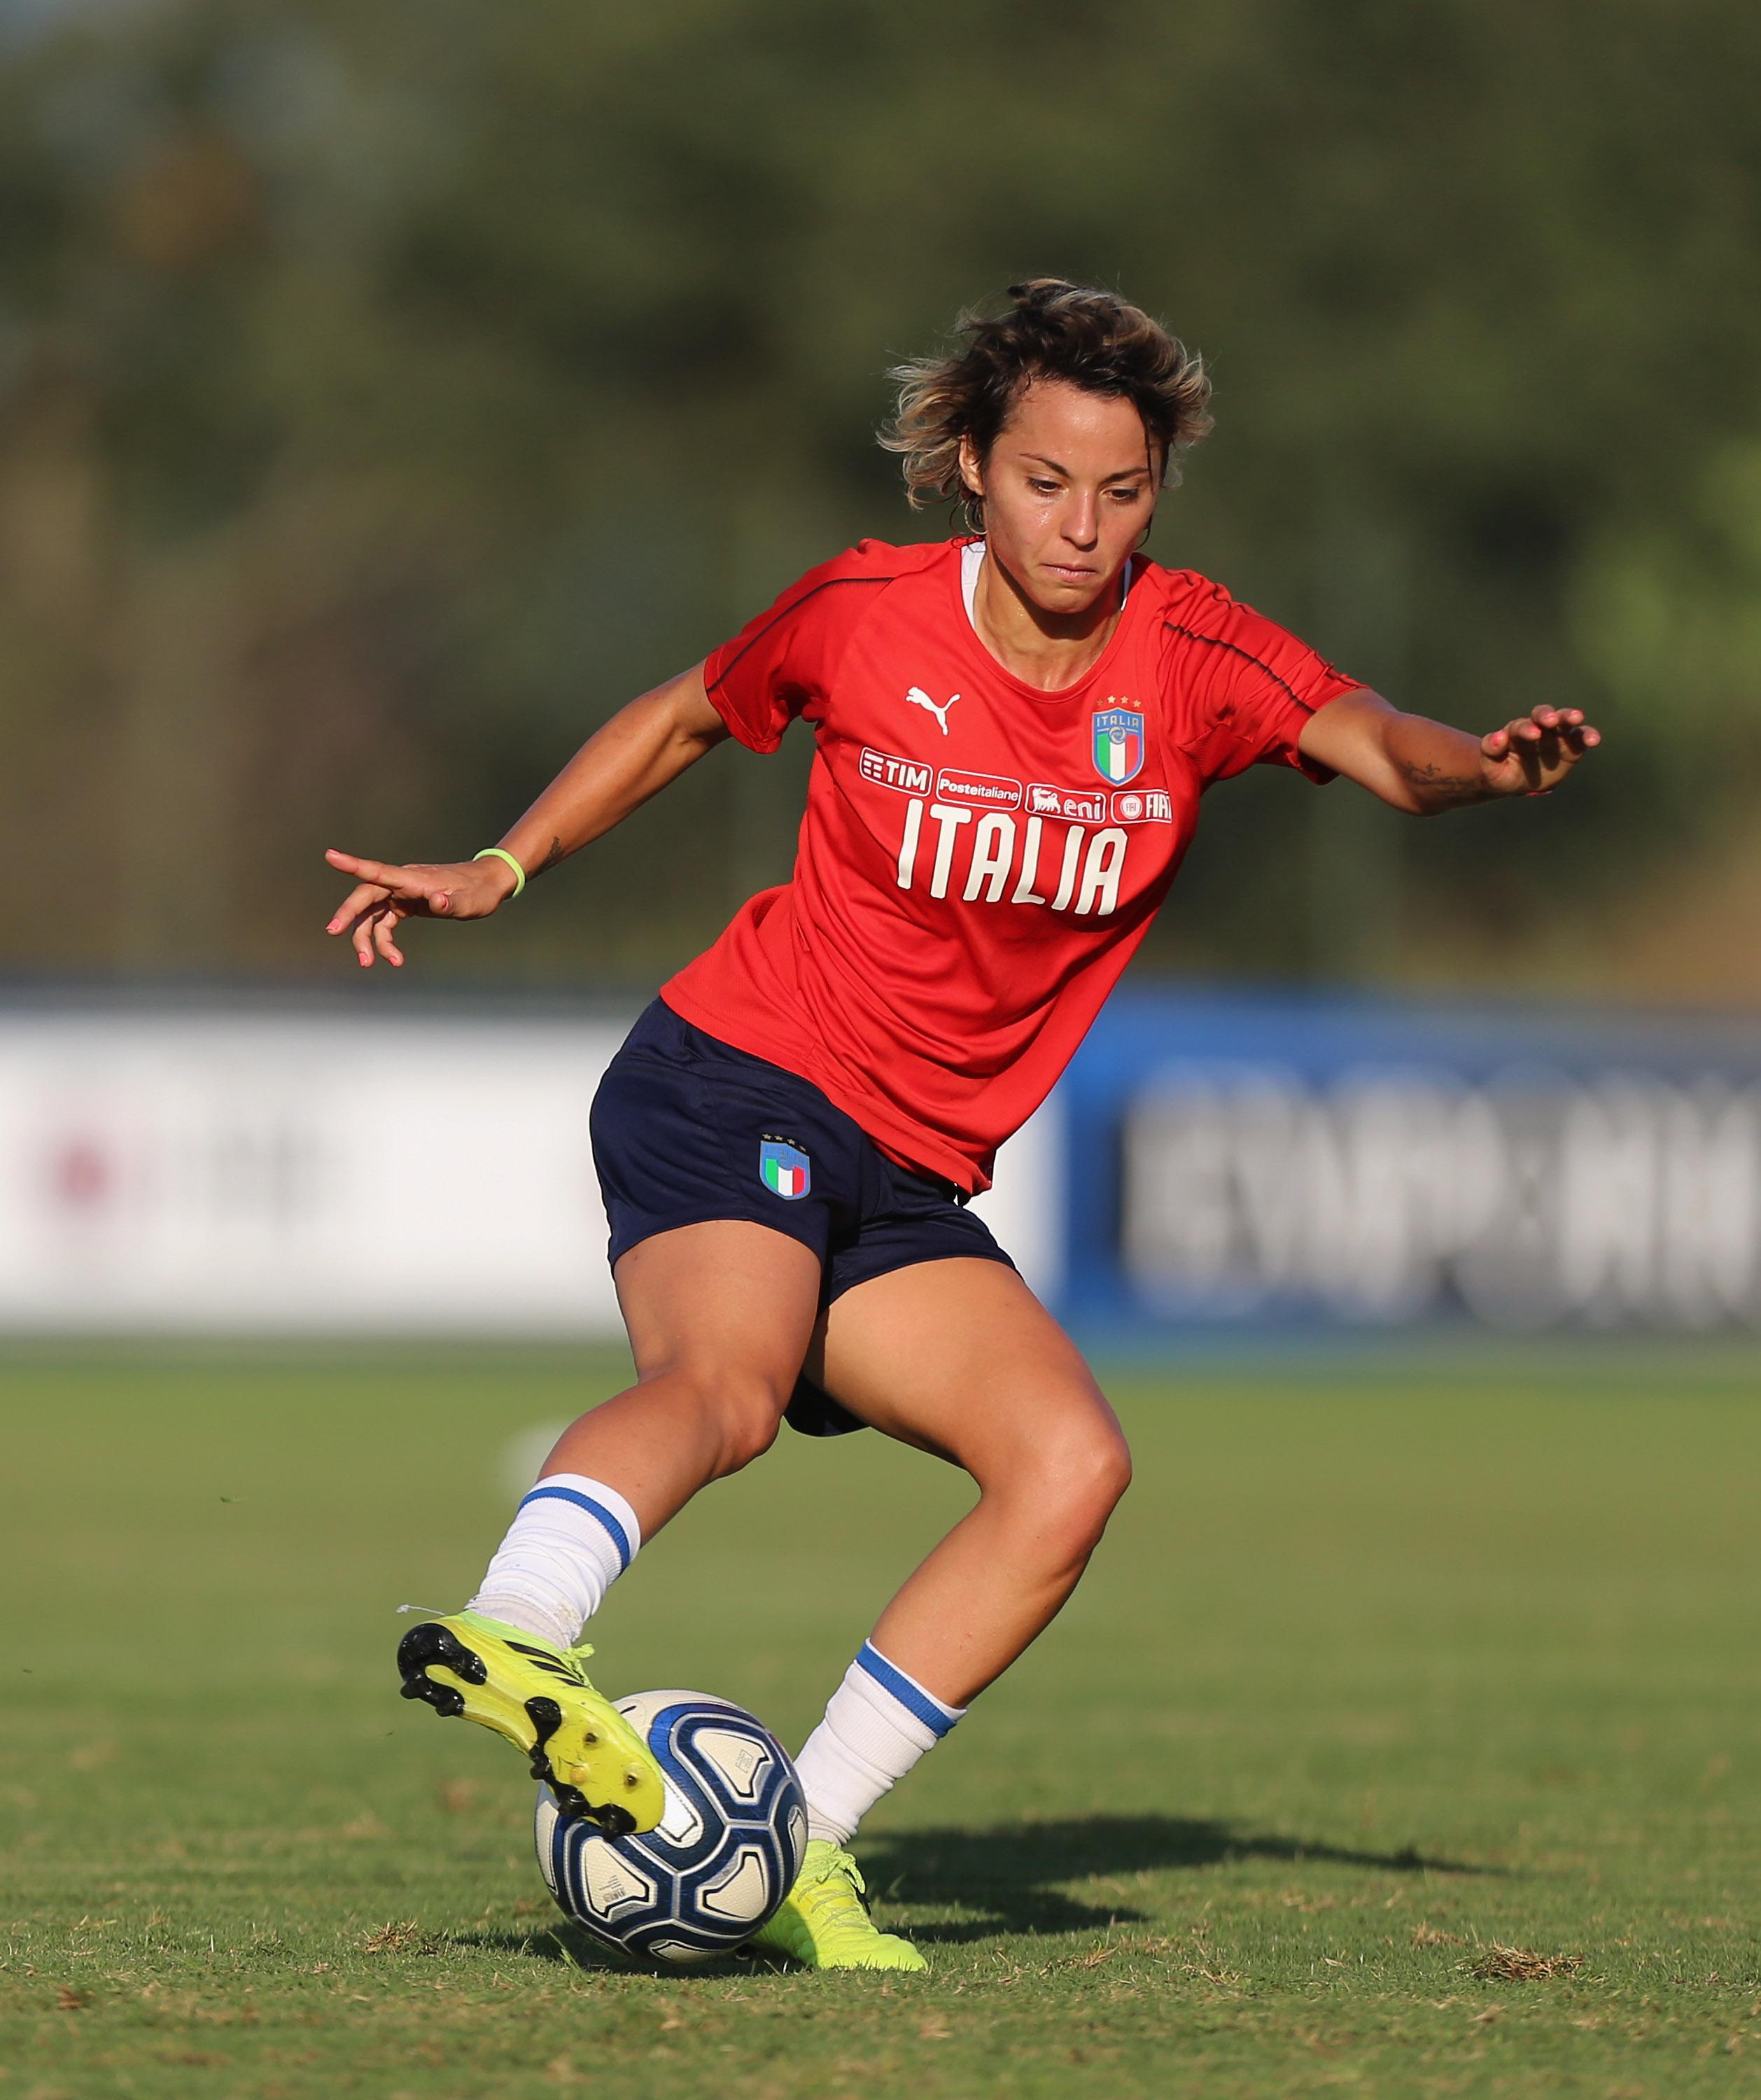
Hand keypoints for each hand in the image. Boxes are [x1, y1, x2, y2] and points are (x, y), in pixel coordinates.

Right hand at [323, 849, 517, 968]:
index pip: (378, 871)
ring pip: (372, 914)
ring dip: (366, 938)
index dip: (353, 865)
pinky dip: (384, 941)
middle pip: (366, 896)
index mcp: (413, 879)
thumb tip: (437, 902)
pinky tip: (394, 959)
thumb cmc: (479, 892)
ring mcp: (402, 894)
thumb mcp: (470, 902)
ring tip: (368, 963)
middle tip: (333, 932)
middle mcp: (402, 883)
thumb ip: (452, 903)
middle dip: (348, 915)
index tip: (330, 856)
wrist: (488, 885)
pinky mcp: (406, 905)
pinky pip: (385, 923)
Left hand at [1479, 705, 1600, 797]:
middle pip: (1543, 715)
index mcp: (1515, 731)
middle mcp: (1537, 728)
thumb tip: (1498, 736)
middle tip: (1552, 720)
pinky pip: (1581, 738)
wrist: (1517, 782)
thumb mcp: (1490, 766)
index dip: (1526, 729)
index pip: (1520, 726)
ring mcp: (1556, 735)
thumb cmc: (1500, 771)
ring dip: (1570, 717)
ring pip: (1564, 721)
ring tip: (1577, 717)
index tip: (1533, 734)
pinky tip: (1594, 739)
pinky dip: (1588, 735)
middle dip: (1548, 715)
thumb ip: (1491, 750)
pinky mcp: (1572, 746)